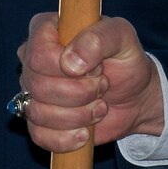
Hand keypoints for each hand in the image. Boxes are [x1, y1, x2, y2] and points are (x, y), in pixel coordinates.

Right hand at [17, 12, 164, 153]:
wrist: (135, 97)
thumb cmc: (125, 60)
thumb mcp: (123, 37)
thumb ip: (99, 38)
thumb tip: (69, 62)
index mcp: (46, 30)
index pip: (38, 53)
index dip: (67, 67)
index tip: (97, 68)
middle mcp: (32, 60)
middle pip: (38, 85)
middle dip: (79, 93)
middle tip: (103, 86)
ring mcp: (33, 91)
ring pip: (37, 112)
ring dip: (77, 116)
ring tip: (99, 107)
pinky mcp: (39, 121)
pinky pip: (37, 136)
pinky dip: (66, 139)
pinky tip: (86, 132)